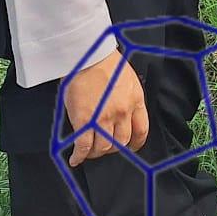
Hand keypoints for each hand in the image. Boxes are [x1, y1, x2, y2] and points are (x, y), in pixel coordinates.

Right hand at [62, 47, 147, 166]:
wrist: (88, 56)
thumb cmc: (106, 63)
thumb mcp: (127, 80)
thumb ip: (127, 99)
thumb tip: (122, 114)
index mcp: (135, 100)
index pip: (141, 130)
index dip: (135, 143)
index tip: (130, 147)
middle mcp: (122, 112)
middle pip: (121, 142)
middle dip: (113, 148)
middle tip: (104, 147)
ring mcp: (104, 118)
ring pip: (103, 147)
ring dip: (96, 153)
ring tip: (89, 152)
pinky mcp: (85, 121)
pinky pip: (83, 146)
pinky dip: (79, 156)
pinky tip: (76, 159)